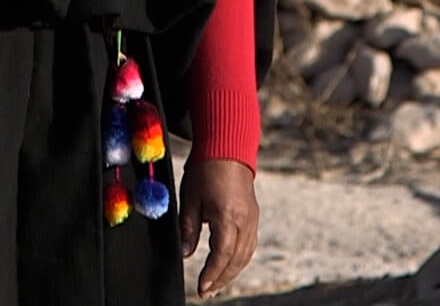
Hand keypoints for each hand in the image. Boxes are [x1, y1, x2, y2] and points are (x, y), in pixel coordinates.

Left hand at [178, 158, 259, 297]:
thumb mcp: (190, 199)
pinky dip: (239, 259)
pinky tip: (229, 265)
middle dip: (221, 279)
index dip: (211, 274)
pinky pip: (249, 244)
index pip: (222, 254)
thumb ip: (189, 228)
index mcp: (227, 215)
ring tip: (216, 285)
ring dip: (231, 272)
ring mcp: (252, 218)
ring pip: (246, 254)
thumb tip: (185, 254)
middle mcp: (244, 220)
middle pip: (236, 259)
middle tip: (205, 292)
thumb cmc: (205, 170)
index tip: (200, 287)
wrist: (227, 148)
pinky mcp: (253, 216)